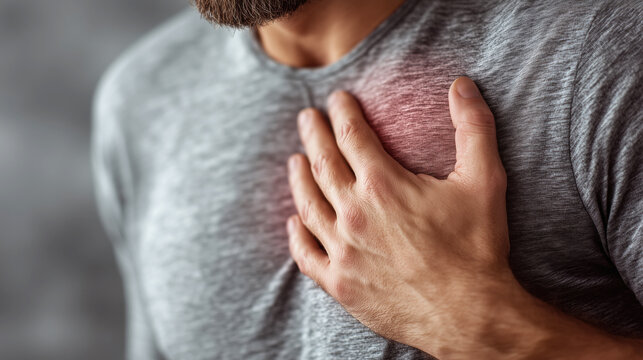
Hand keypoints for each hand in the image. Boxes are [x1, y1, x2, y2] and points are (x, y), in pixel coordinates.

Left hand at [286, 77, 514, 356]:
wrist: (471, 315)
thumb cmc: (478, 248)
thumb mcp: (484, 180)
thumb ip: (473, 128)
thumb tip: (462, 85)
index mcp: (383, 185)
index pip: (352, 135)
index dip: (342, 113)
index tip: (337, 100)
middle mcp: (354, 213)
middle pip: (323, 164)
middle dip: (313, 135)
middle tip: (307, 117)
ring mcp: (343, 250)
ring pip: (308, 204)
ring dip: (299, 178)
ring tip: (294, 160)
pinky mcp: (340, 283)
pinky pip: (306, 254)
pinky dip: (297, 235)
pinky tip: (295, 221)